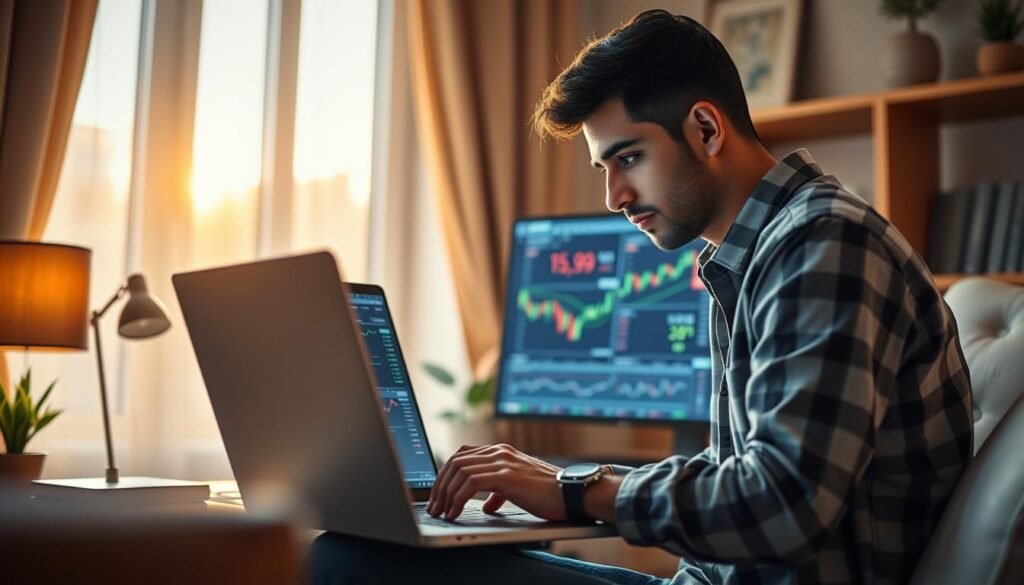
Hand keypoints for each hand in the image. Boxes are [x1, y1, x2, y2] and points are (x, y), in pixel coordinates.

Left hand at [427, 443, 565, 520]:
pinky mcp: (506, 475)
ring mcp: (502, 461)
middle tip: (434, 506)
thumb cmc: (550, 494)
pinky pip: (470, 483)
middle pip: (455, 462)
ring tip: (441, 512)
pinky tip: (455, 512)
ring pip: (459, 471)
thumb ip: (500, 492)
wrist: (573, 493)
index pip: (462, 455)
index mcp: (501, 452)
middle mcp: (499, 452)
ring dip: (445, 494)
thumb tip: (486, 504)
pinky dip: (457, 499)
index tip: (438, 494)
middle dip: (439, 486)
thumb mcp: (519, 489)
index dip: (445, 474)